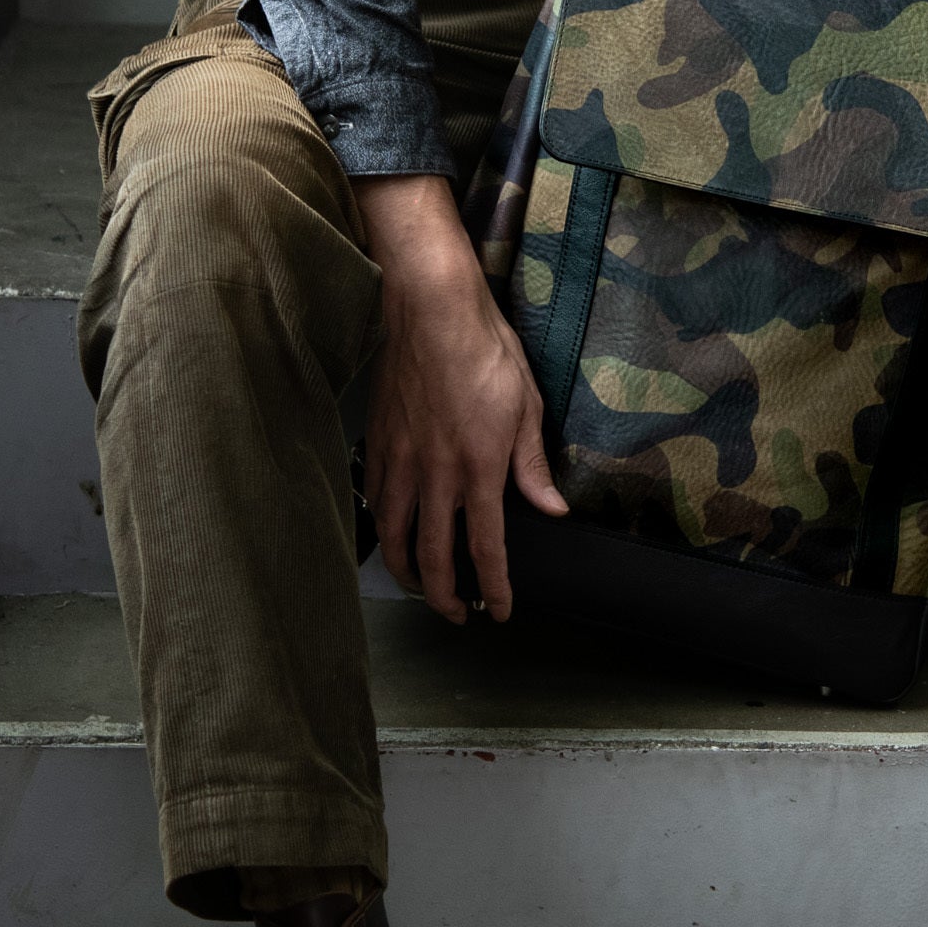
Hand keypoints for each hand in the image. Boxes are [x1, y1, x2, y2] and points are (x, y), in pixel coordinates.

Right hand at [356, 175, 567, 623]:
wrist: (432, 310)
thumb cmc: (487, 351)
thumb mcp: (526, 407)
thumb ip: (532, 466)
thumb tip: (551, 510)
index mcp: (479, 469)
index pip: (486, 547)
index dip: (493, 586)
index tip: (499, 611)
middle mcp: (436, 474)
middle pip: (433, 555)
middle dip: (445, 595)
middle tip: (457, 616)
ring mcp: (401, 459)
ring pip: (395, 533)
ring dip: (407, 570)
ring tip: (421, 587)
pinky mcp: (378, 440)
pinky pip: (375, 498)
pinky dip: (382, 527)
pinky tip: (390, 533)